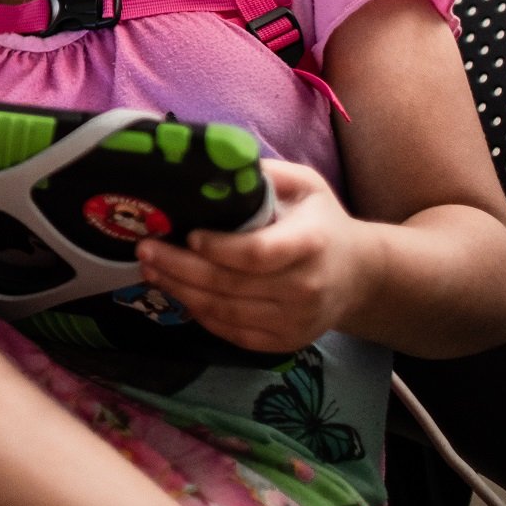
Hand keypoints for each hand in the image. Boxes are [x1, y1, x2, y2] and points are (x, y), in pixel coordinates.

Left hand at [135, 159, 375, 353]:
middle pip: (230, 286)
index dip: (217, 248)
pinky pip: (233, 333)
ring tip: (151, 269)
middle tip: (146, 250)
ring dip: (181, 292)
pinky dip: (200, 314)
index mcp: (310, 244)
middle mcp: (304, 288)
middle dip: (179, 268)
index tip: (188, 234)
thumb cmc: (322, 221)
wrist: (359, 275)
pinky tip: (178, 293)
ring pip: (225, 312)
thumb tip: (212, 162)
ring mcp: (295, 321)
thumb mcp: (304, 185)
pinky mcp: (284, 343)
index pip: (256, 253)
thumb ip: (262, 174)